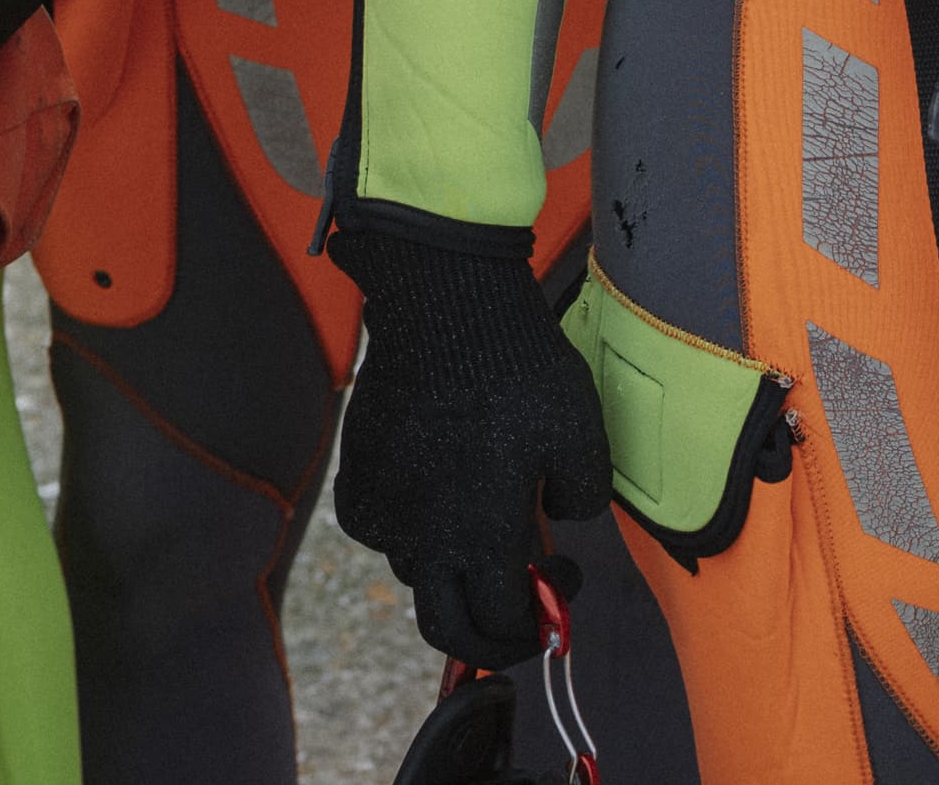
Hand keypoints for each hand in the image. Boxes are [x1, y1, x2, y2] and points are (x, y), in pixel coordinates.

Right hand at [334, 221, 610, 667]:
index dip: (541, 615)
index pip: (503, 621)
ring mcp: (383, 507)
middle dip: (487, 637)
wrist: (444, 302)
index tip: (563, 574)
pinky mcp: (356, 472)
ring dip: (451, 569)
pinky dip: (405, 528)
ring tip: (480, 525)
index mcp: (480, 537)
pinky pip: (378, 525)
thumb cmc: (517, 367)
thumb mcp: (580, 434)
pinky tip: (428, 497)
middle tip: (515, 610)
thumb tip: (558, 519)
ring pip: (413, 572)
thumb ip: (582, 498)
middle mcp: (423, 537)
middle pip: (446, 630)